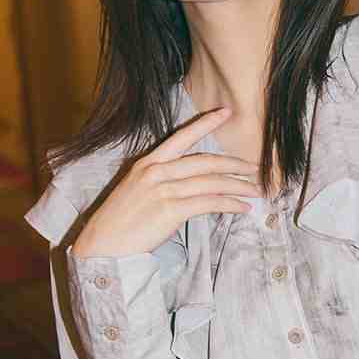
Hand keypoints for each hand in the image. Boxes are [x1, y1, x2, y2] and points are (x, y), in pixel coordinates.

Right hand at [71, 108, 263, 258]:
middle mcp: (157, 171)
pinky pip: (209, 203)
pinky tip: (242, 208)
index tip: (226, 111)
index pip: (182, 137)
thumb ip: (162, 181)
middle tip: (254, 168)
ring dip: (238, 186)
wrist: (103, 246)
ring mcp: (164, 189)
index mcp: (148, 163)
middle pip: (205, 161)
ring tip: (255, 191)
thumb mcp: (137, 191)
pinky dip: (230, 205)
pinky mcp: (171, 209)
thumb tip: (191, 185)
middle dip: (234, 164)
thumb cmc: (120, 223)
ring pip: (211, 182)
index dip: (206, 123)